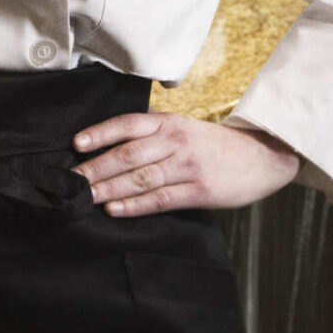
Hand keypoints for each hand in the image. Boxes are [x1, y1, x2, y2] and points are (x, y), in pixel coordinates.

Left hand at [72, 114, 301, 214]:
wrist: (264, 156)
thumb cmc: (215, 145)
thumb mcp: (185, 127)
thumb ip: (153, 129)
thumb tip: (112, 137)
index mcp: (170, 122)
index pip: (128, 124)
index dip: (100, 133)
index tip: (75, 144)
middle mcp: (176, 140)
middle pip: (128, 154)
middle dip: (95, 168)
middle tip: (68, 181)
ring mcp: (189, 165)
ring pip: (140, 177)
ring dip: (108, 188)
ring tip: (84, 197)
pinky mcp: (200, 190)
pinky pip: (161, 198)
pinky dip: (135, 205)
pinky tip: (115, 210)